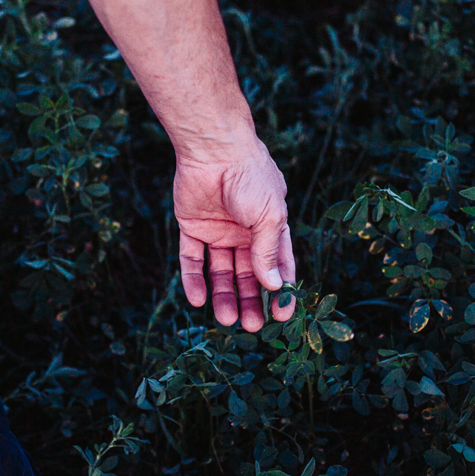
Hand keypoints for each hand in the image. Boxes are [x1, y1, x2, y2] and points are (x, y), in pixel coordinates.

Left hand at [174, 143, 295, 331]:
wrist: (215, 149)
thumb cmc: (251, 177)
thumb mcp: (269, 216)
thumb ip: (268, 252)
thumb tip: (274, 286)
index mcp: (270, 227)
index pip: (278, 265)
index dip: (281, 290)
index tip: (282, 315)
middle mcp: (244, 232)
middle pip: (248, 274)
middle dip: (252, 300)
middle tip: (252, 326)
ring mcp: (218, 231)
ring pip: (221, 272)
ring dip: (225, 295)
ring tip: (227, 319)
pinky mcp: (192, 227)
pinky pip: (192, 259)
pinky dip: (194, 280)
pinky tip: (198, 300)